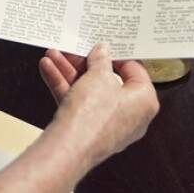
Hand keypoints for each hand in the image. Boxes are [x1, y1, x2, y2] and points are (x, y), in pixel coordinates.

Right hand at [39, 43, 158, 161]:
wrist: (69, 148)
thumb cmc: (93, 117)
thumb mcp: (98, 76)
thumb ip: (101, 59)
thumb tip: (102, 52)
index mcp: (144, 102)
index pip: (135, 71)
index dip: (118, 55)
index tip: (105, 45)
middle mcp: (130, 116)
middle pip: (107, 81)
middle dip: (85, 63)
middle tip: (75, 50)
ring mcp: (108, 125)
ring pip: (88, 91)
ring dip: (69, 71)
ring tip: (54, 56)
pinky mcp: (88, 131)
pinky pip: (78, 103)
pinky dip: (64, 86)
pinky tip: (49, 70)